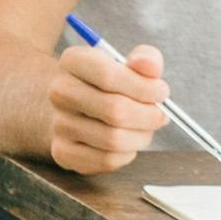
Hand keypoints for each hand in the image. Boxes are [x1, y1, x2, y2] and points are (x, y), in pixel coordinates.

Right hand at [47, 30, 172, 176]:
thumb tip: (151, 67)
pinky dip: (127, 153)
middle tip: (160, 114)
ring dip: (141, 136)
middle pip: (114, 110)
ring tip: (145, 128)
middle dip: (148, 115)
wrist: (75, 107)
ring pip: (113, 139)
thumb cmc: (109, 83)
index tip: (162, 92)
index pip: (108, 75)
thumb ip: (145, 59)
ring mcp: (59, 124)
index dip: (143, 87)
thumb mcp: (127, 62)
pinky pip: (106, 160)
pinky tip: (128, 141)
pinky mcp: (63, 152)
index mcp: (73, 61)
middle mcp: (60, 92)